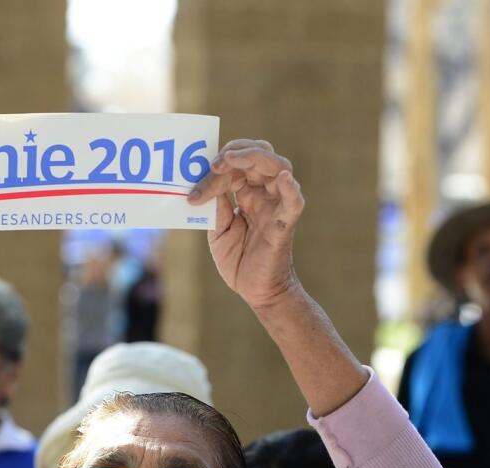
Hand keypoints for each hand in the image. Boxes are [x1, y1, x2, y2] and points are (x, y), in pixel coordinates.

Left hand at [188, 139, 305, 311]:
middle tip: (215, 161)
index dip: (218, 167)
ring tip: (232, 159)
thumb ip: (216, 208)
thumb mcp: (219, 231)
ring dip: (256, 157)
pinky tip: (284, 179)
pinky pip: (294, 204)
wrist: (256, 292)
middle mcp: (265, 195)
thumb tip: (204, 184)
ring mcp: (276, 208)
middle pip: (260, 156)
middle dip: (237, 152)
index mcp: (248, 194)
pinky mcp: (283, 226)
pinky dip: (291, 190)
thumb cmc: (239, 261)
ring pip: (279, 168)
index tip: (196, 180)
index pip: (237, 167)